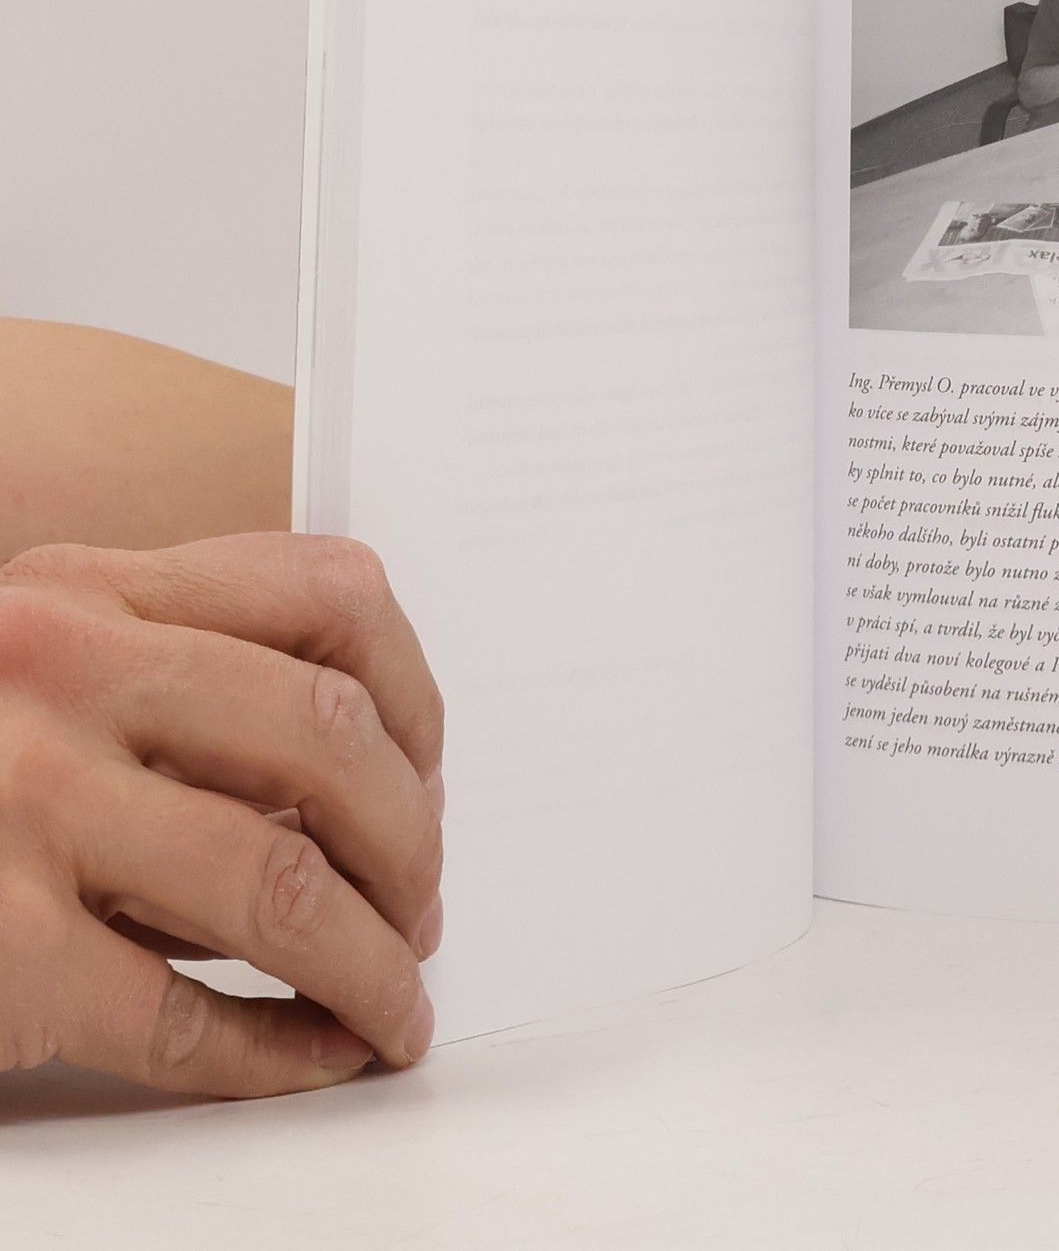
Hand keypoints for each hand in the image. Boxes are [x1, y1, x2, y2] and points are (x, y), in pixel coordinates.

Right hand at [0, 534, 443, 1096]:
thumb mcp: (40, 666)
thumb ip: (181, 680)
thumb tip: (375, 781)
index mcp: (89, 589)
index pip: (332, 594)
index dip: (417, 695)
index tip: (431, 771)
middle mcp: (56, 670)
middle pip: (331, 743)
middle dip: (413, 842)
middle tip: (427, 904)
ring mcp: (19, 804)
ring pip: (284, 886)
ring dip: (375, 962)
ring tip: (398, 1003)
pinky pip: (185, 1017)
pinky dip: (280, 1052)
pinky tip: (316, 1056)